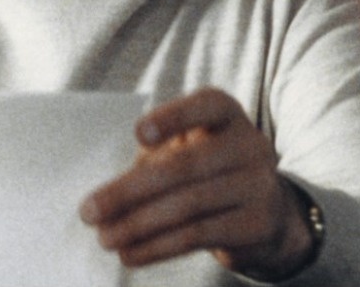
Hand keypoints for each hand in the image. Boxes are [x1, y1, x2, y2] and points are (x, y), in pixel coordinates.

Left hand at [79, 87, 312, 278]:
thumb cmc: (210, 172)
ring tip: (105, 237)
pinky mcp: (257, 225)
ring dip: (138, 224)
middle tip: (90, 210)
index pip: (206, 105)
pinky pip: (198, 235)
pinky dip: (157, 246)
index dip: (174, 117)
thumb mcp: (189, 152)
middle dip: (130, 190)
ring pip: (188, 205)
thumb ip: (156, 159)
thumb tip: (107, 197)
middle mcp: (249, 145)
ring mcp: (258, 185)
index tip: (138, 135)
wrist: (269, 213)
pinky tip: (130, 253)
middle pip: (186, 165)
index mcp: (228, 114)